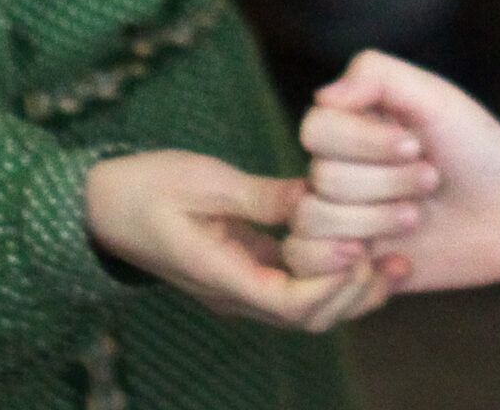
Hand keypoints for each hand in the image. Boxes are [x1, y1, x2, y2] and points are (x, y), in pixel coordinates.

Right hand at [82, 149, 395, 331]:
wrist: (102, 206)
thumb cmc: (146, 187)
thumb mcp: (204, 181)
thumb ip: (261, 196)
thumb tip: (317, 196)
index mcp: (219, 277)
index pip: (287, 304)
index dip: (330, 282)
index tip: (359, 246)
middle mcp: (235, 295)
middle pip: (308, 318)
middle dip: (355, 293)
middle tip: (393, 255)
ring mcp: (241, 288)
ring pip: (309, 310)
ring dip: (354, 289)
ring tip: (397, 258)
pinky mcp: (248, 272)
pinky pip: (299, 287)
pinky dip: (335, 275)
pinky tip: (368, 247)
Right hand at [289, 51, 499, 290]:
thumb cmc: (478, 147)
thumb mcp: (435, 97)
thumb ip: (376, 75)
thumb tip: (322, 95)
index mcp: (351, 124)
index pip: (315, 130)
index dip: (363, 143)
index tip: (416, 145)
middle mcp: (337, 170)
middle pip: (320, 180)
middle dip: (385, 183)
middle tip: (431, 180)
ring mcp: (341, 220)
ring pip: (313, 226)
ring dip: (375, 222)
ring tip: (417, 216)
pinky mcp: (351, 267)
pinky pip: (315, 276)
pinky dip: (362, 269)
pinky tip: (403, 259)